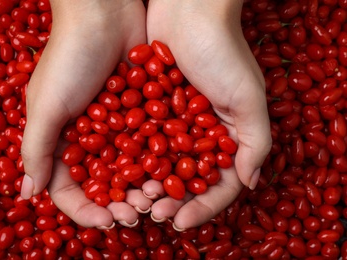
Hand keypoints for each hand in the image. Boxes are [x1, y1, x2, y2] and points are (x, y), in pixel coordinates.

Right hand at [21, 0, 151, 227]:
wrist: (105, 14)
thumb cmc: (69, 57)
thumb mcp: (46, 105)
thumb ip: (37, 149)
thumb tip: (26, 194)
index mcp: (63, 140)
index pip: (70, 188)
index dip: (86, 209)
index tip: (105, 220)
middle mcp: (91, 138)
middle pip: (105, 183)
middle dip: (119, 202)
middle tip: (137, 213)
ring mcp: (118, 127)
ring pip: (132, 168)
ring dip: (142, 187)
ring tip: (156, 199)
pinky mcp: (141, 113)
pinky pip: (151, 144)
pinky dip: (159, 161)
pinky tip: (170, 173)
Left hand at [144, 0, 271, 229]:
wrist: (188, 11)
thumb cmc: (223, 51)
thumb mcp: (249, 96)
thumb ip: (256, 141)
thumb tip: (251, 183)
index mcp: (226, 136)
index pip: (218, 184)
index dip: (202, 206)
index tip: (181, 222)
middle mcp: (200, 134)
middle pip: (185, 179)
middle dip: (171, 200)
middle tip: (153, 213)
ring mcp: (173, 123)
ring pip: (160, 165)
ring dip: (148, 185)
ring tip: (135, 200)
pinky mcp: (149, 109)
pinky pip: (140, 140)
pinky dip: (132, 158)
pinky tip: (119, 173)